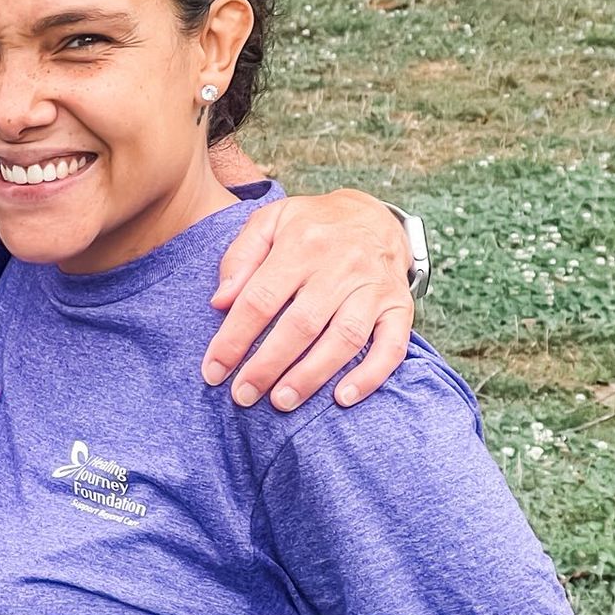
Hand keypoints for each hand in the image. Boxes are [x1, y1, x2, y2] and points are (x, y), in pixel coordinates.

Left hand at [203, 190, 415, 410]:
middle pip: (301, 324)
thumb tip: (219, 302)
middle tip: (243, 396)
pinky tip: (343, 397)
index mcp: (301, 246)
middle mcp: (341, 266)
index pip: (260, 298)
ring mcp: (374, 288)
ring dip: (312, 375)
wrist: (373, 214)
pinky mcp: (400, 306)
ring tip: (282, 401)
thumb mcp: (269, 222)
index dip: (234, 338)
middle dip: (268, 365)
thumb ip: (240, 258)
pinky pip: (392, 346)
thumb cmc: (310, 225)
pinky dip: (370, 376)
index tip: (213, 371)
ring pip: (344, 338)